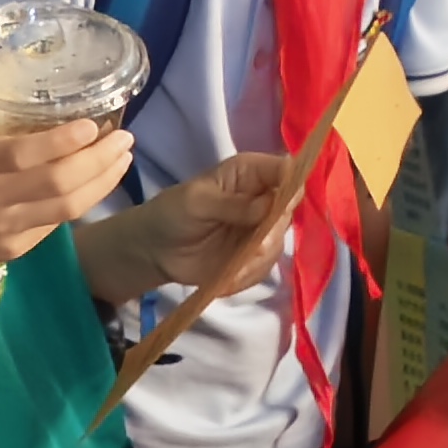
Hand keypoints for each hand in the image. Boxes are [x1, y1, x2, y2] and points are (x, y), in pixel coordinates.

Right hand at [0, 108, 137, 296]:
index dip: (64, 142)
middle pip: (58, 183)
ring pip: (66, 207)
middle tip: (124, 139)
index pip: (24, 155)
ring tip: (122, 159)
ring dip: (102, 182)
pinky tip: (95, 182)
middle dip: (99, 160)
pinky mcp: (13, 249)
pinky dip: (81, 201)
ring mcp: (5, 229)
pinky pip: (55, 224)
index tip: (93, 124)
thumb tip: (16, 84)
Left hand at [116, 151, 297, 300]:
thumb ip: (232, 203)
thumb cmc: (172, 213)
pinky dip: (249, 274)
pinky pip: (265, 266)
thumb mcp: (196, 202)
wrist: (156, 250)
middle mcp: (262, 199)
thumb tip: (268, 205)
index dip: (292, 185)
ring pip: (279, 242)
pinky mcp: (255, 256)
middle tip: (256, 246)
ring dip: (259, 258)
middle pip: (289, 211)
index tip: (280, 208)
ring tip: (234, 267)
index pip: (286, 171)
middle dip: (273, 231)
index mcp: (250, 173)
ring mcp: (261, 229)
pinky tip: (229, 276)